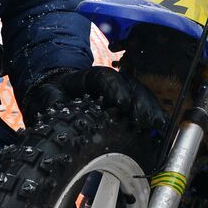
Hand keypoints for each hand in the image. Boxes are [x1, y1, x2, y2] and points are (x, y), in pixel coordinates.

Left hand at [22, 66, 163, 130]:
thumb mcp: (47, 97)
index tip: (122, 103)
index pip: (104, 79)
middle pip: (129, 85)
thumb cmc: (53, 98)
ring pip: (140, 95)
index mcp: (86, 79)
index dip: (115, 88)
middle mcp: (107, 83)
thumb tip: (56, 105)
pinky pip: (144, 107)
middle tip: (144, 119)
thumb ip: (51, 99)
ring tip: (157, 125)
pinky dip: (153, 116)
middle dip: (139, 101)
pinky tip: (161, 128)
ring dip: (150, 109)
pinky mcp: (127, 107)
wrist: (57, 99)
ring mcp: (120, 92)